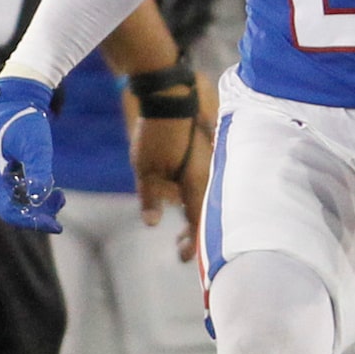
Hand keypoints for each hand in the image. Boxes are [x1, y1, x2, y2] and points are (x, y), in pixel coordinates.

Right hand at [0, 76, 62, 232]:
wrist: (15, 101)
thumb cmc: (23, 121)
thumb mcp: (36, 145)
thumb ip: (38, 172)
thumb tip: (38, 198)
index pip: (10, 211)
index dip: (33, 221)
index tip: (56, 224)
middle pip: (13, 211)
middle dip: (38, 213)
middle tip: (60, 201)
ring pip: (16, 204)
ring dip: (39, 205)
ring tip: (60, 194)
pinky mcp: (1, 176)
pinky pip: (17, 195)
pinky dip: (34, 195)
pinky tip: (51, 189)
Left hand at [129, 74, 214, 257]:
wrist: (169, 96)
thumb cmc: (156, 134)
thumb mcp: (144, 170)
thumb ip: (150, 199)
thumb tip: (152, 224)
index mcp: (196, 185)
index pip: (197, 223)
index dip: (192, 243)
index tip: (183, 258)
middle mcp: (208, 178)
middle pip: (204, 212)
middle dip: (193, 232)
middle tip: (180, 248)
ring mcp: (209, 164)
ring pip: (205, 197)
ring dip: (194, 214)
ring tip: (182, 227)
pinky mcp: (205, 152)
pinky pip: (203, 181)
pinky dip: (195, 195)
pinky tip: (184, 197)